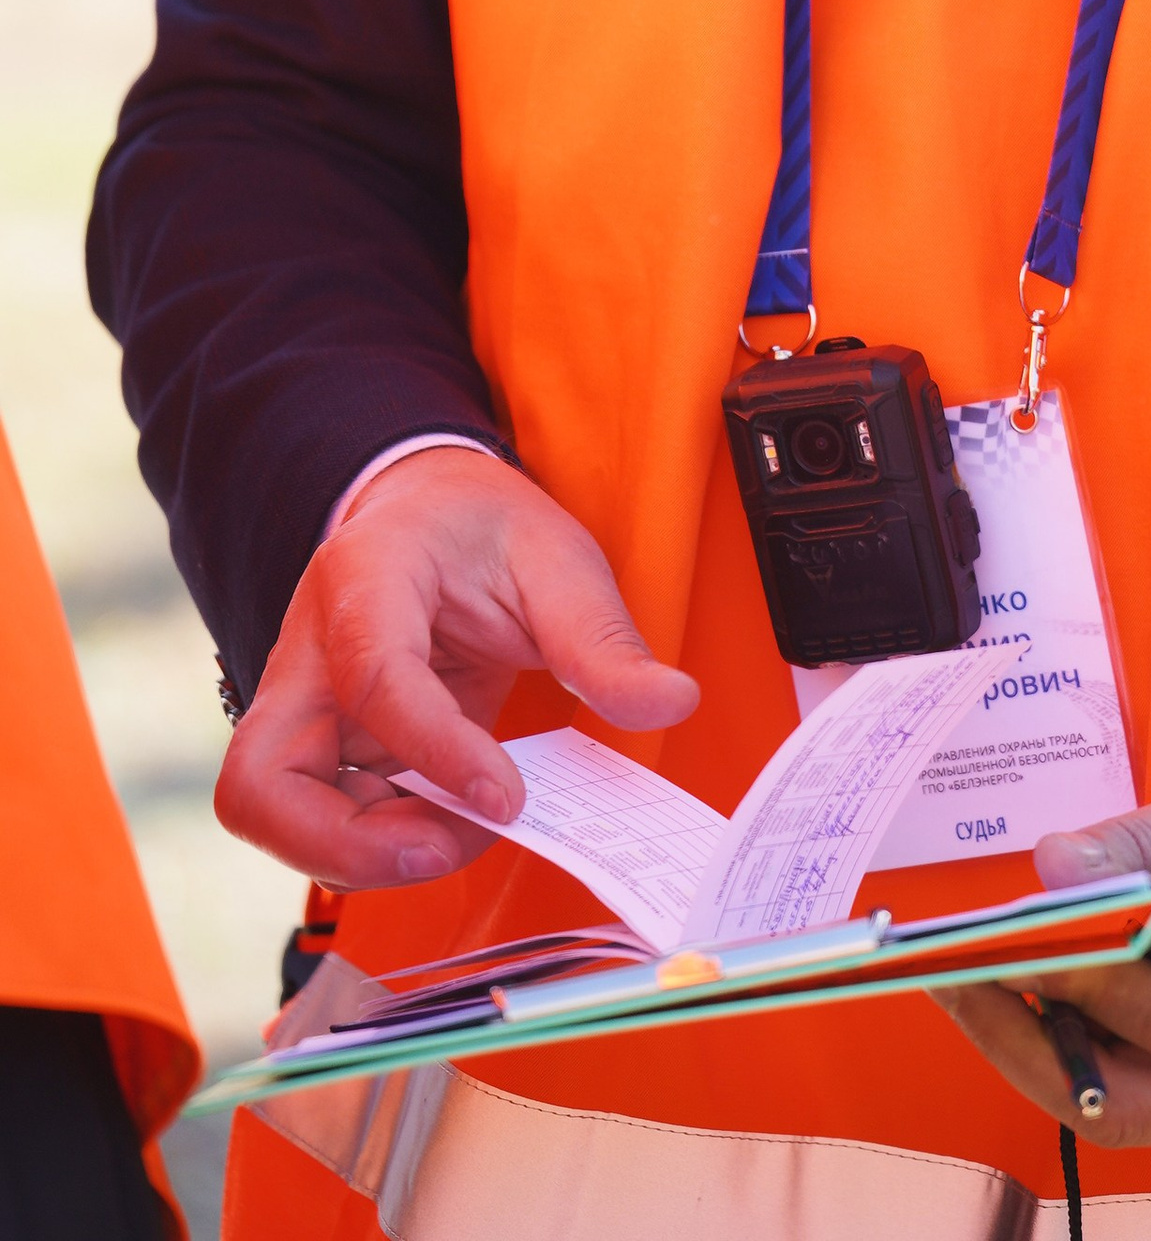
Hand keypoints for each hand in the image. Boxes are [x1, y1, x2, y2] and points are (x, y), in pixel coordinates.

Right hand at [215, 448, 699, 888]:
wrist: (431, 514)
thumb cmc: (484, 531)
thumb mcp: (557, 559)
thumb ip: (603, 638)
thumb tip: (671, 703)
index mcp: (365, 576)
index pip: (372, 677)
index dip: (434, 751)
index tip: (509, 797)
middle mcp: (307, 651)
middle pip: (260, 778)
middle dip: (342, 844)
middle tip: (444, 846)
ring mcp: (301, 707)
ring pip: (271, 815)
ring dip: (361, 855)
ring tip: (462, 832)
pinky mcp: (318, 749)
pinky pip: (317, 821)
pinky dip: (375, 844)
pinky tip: (449, 821)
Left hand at [934, 773, 1150, 1150]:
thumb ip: (1140, 842)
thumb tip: (1050, 868)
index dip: (1094, 990)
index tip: (1018, 943)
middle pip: (1139, 1103)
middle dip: (1035, 1046)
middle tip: (962, 980)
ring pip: (1124, 1117)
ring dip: (1036, 1059)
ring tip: (973, 990)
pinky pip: (1130, 1105)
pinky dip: (1066, 1060)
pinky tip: (1021, 1003)